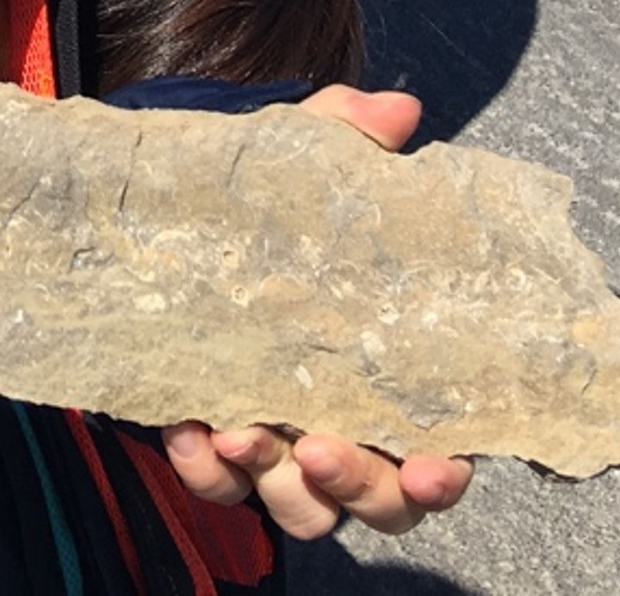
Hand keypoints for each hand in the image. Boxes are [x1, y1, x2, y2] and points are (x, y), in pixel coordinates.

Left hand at [160, 86, 473, 537]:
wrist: (175, 209)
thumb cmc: (269, 197)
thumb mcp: (306, 158)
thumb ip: (349, 132)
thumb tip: (397, 112)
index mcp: (392, 372)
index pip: (439, 449)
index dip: (444, 470)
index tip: (431, 462)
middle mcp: (348, 423)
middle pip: (380, 500)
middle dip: (358, 486)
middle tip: (322, 448)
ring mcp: (282, 441)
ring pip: (303, 507)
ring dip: (276, 483)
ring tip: (242, 432)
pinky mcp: (216, 444)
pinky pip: (217, 486)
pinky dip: (205, 470)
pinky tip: (188, 427)